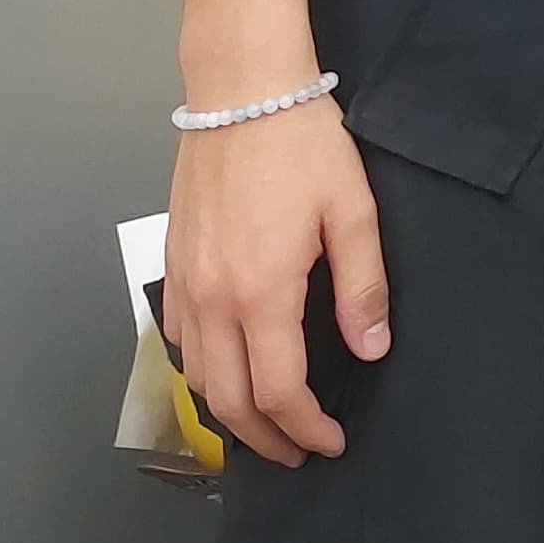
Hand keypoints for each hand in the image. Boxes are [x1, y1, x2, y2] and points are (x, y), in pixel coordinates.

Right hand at [161, 93, 387, 466]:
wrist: (241, 91)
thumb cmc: (303, 144)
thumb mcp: (353, 209)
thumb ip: (362, 285)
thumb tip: (371, 349)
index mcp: (260, 292)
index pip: (278, 389)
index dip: (305, 427)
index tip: (330, 442)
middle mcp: (211, 299)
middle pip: (227, 399)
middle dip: (264, 437)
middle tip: (298, 451)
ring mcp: (183, 282)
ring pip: (195, 376)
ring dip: (228, 411)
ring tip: (266, 422)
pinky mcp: (172, 263)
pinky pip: (179, 339)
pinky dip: (201, 370)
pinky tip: (228, 367)